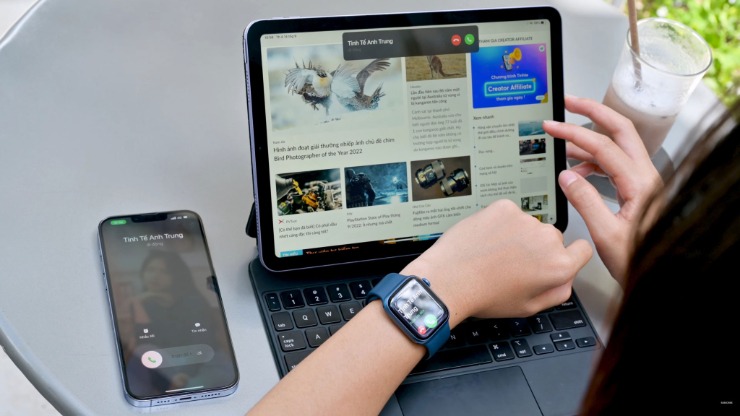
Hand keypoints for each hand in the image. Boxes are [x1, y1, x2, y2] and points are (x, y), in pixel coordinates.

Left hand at [402, 199, 591, 325]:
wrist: (450, 279)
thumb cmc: (485, 296)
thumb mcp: (529, 307)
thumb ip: (558, 292)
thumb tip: (567, 278)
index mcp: (558, 266)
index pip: (582, 250)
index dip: (568, 255)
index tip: (554, 257)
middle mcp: (547, 239)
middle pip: (553, 237)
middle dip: (538, 247)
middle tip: (513, 262)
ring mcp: (525, 220)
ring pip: (529, 224)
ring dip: (517, 234)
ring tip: (494, 253)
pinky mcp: (504, 208)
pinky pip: (509, 213)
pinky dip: (499, 223)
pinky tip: (486, 240)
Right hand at [542, 95, 662, 286]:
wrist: (661, 275)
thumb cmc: (640, 261)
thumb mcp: (606, 235)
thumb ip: (585, 201)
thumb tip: (567, 175)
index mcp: (639, 184)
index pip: (603, 146)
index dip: (573, 133)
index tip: (551, 126)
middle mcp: (645, 177)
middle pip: (620, 130)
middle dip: (593, 112)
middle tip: (569, 102)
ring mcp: (643, 183)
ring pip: (617, 146)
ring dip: (590, 139)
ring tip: (563, 140)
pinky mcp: (638, 191)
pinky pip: (615, 164)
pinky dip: (594, 160)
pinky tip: (577, 170)